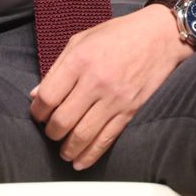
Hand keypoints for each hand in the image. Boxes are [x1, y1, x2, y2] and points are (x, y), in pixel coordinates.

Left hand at [28, 5, 193, 170]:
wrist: (159, 36)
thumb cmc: (118, 34)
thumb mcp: (82, 39)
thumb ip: (57, 67)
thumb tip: (36, 95)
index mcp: (80, 59)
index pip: (48, 96)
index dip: (37, 111)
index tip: (37, 114)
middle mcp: (95, 80)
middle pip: (62, 120)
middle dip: (51, 132)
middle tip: (50, 132)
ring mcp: (114, 98)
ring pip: (82, 135)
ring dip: (67, 148)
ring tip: (63, 150)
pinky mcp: (130, 111)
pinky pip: (106, 139)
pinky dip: (90, 155)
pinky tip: (80, 160)